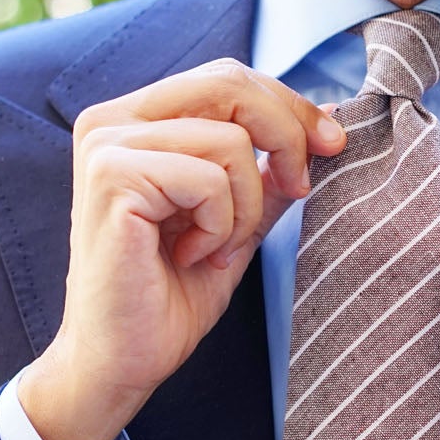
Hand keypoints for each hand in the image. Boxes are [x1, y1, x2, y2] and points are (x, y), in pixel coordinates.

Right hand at [20, 59, 345, 439]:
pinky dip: (221, 226)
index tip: (333, 143)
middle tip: (299, 191)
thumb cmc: (169, 298)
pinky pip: (210, 180)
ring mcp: (106, 145)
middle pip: (230, 85)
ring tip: (215, 250)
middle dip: (286, 137)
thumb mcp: (237, 220)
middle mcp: (111, 120)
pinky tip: (190, 256)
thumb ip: (269, 169)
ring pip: (231, 141)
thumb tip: (326, 116)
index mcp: (134, 120)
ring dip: (246, 208)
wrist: (120, 361)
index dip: (288, 105)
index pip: (226, 78)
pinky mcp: (112, 177)